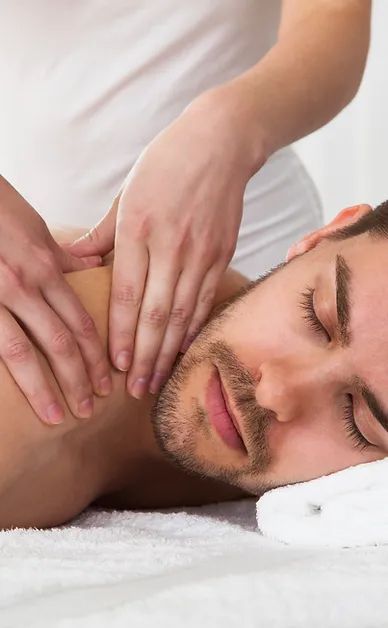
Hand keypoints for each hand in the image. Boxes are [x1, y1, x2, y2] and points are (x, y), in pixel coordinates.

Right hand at [0, 176, 111, 423]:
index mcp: (46, 267)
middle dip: (77, 380)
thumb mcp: (34, 227)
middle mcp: (24, 285)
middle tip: (88, 410)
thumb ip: (63, 255)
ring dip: (42, 389)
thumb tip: (92, 267)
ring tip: (55, 417)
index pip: (81, 322)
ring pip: (23, 353)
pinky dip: (6, 374)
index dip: (96, 356)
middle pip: (60, 343)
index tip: (107, 382)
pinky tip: (12, 398)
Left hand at [69, 87, 262, 397]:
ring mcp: (201, 252)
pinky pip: (206, 300)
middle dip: (145, 355)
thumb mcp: (125, 193)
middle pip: (156, 313)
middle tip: (135, 388)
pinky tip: (185, 351)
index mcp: (138, 228)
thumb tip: (76, 262)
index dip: (120, 333)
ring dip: (169, 352)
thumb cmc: (166, 164)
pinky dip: (194, 329)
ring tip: (157, 380)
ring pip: (183, 313)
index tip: (115, 365)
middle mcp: (171, 245)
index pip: (126, 293)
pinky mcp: (223, 254)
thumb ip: (101, 234)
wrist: (221, 143)